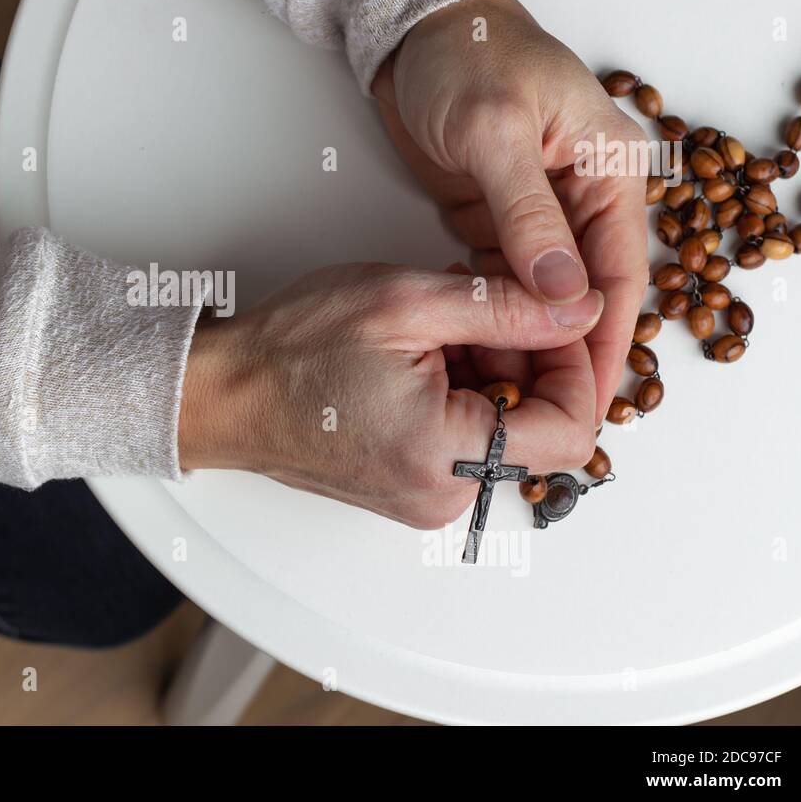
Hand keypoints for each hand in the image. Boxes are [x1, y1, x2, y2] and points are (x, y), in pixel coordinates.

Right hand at [177, 262, 601, 527]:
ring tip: (433, 328)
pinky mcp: (406, 486)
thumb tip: (580, 309)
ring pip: (502, 429)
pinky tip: (419, 354)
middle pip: (538, 428)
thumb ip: (506, 306)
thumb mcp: (405, 304)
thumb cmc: (290, 353)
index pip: (571, 427)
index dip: (571, 362)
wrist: (220, 394)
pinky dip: (459, 390)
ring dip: (488, 369)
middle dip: (522, 358)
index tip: (545, 315)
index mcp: (445, 459)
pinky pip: (463, 439)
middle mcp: (441, 496)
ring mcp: (422, 497)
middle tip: (474, 308)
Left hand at [371, 0, 647, 425]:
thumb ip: (527, 215)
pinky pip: (502, 281)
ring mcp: (537, 211)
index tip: (588, 398)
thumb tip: (564, 292)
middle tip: (548, 415)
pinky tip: (480, 355)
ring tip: (510, 397)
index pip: (618, 272)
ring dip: (528, 340)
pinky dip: (494, 316)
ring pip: (542, 294)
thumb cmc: (467, 56)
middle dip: (568, 352)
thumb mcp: (495, 132)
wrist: (413, 30)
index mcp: (608, 169)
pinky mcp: (494, 219)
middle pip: (584, 293)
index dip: (604, 339)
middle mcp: (581, 196)